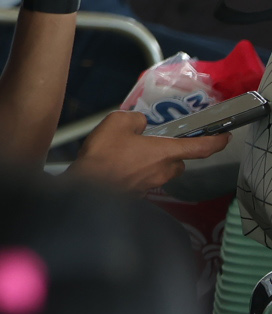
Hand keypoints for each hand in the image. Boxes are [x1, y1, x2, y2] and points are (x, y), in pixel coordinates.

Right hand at [69, 111, 228, 191]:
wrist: (88, 187)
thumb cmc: (106, 154)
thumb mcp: (117, 122)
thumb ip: (135, 119)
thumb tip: (141, 125)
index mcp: (166, 152)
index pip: (201, 147)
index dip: (216, 141)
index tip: (225, 137)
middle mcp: (165, 170)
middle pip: (178, 160)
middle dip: (169, 151)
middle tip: (149, 141)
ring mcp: (153, 184)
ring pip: (162, 169)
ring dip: (153, 161)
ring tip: (129, 153)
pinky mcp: (140, 193)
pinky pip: (146, 178)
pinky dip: (138, 171)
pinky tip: (119, 165)